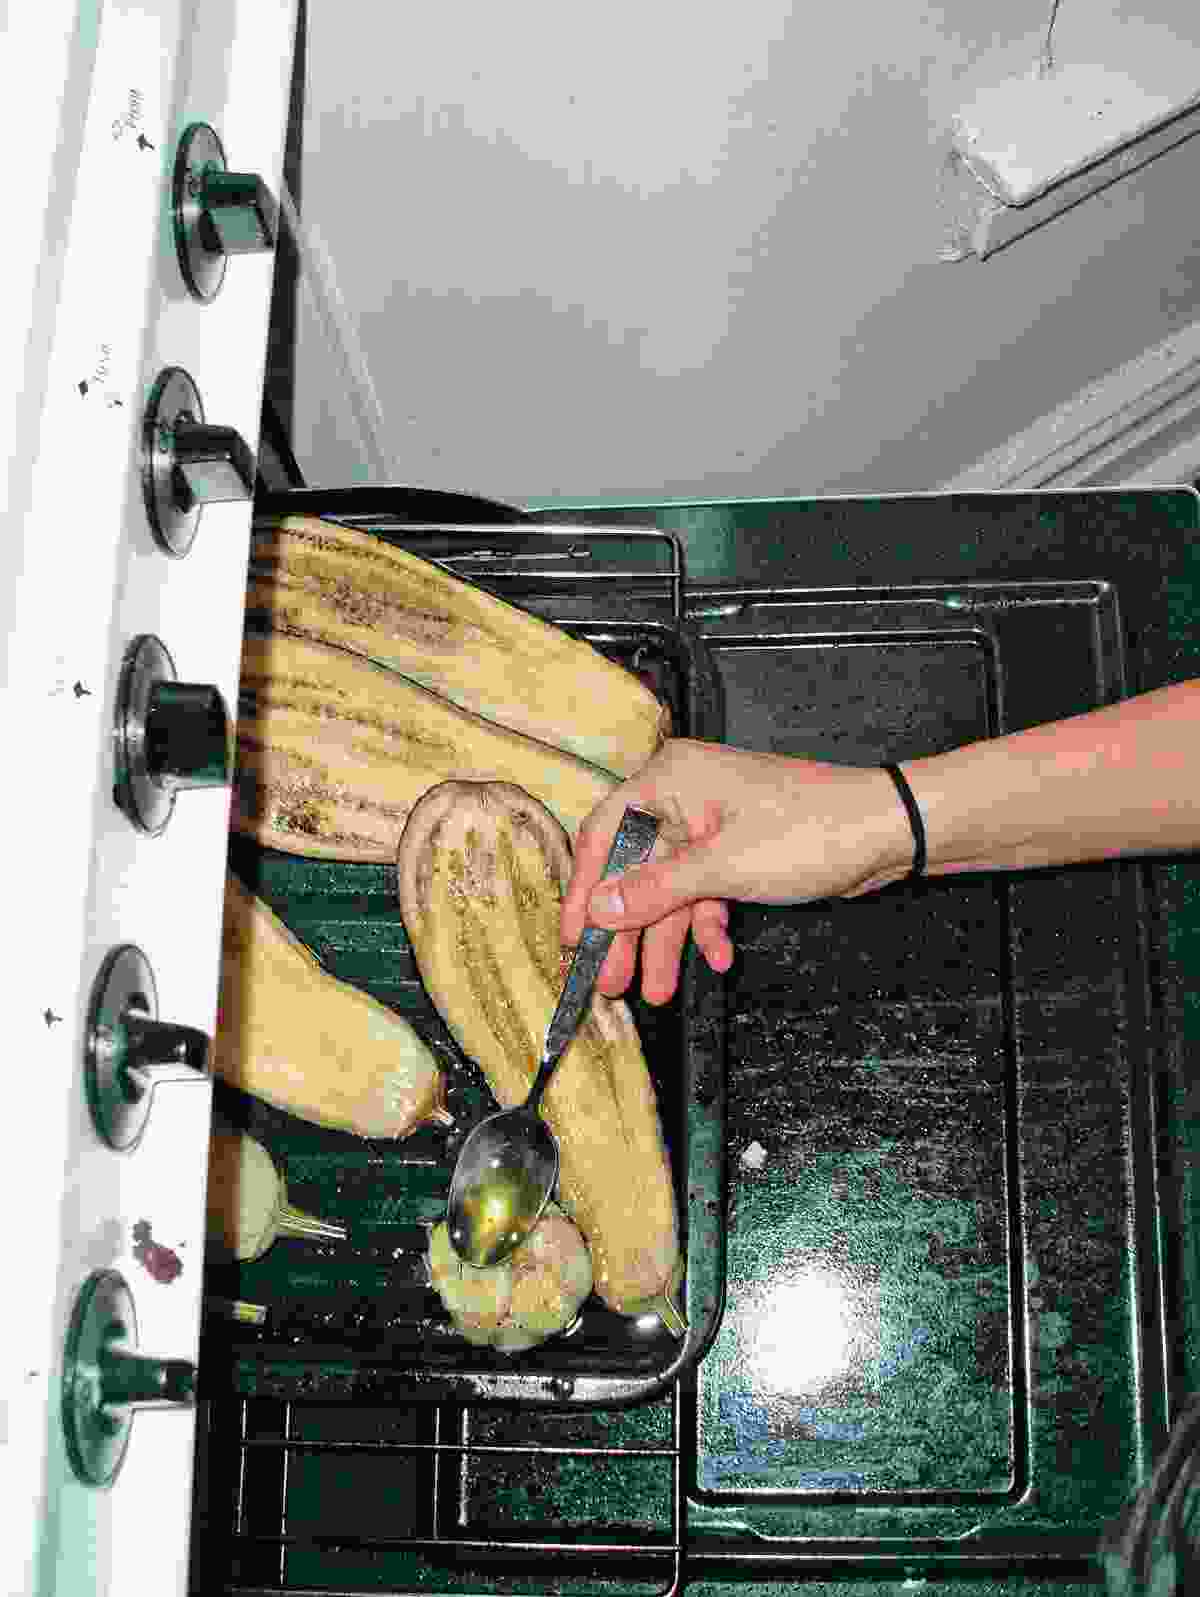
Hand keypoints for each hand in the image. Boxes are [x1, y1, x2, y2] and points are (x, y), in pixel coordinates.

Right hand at [559, 738, 913, 1005]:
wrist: (887, 831)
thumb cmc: (810, 830)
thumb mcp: (724, 867)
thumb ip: (658, 889)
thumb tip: (600, 907)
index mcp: (671, 779)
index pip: (606, 832)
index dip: (586, 888)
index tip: (573, 937)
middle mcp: (684, 797)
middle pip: (637, 870)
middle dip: (627, 930)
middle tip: (610, 982)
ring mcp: (712, 826)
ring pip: (671, 890)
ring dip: (665, 941)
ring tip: (655, 991)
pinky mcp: (737, 852)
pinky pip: (705, 893)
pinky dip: (708, 927)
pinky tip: (717, 958)